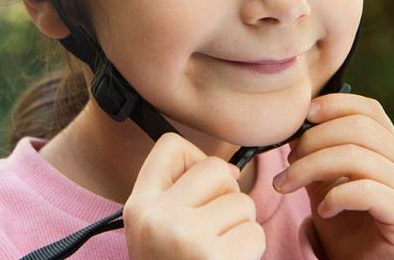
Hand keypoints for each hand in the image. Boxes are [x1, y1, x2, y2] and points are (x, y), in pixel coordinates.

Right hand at [124, 132, 264, 259]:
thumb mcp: (154, 230)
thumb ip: (179, 193)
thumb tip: (231, 169)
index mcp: (138, 206)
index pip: (170, 146)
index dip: (193, 161)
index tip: (196, 191)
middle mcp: (158, 218)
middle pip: (215, 169)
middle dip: (226, 195)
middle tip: (213, 227)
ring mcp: (188, 239)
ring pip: (242, 202)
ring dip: (241, 227)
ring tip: (219, 252)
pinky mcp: (218, 259)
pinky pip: (255, 232)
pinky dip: (250, 249)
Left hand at [273, 94, 393, 259]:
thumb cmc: (345, 222)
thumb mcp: (324, 179)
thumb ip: (315, 151)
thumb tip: (292, 123)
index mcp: (391, 149)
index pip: (369, 110)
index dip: (334, 105)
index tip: (303, 116)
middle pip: (358, 129)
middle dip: (313, 140)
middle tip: (286, 163)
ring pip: (356, 157)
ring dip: (311, 168)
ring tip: (289, 184)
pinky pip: (366, 191)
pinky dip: (336, 196)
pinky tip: (323, 210)